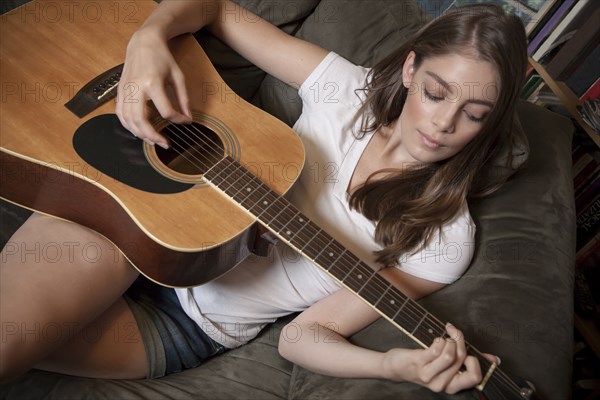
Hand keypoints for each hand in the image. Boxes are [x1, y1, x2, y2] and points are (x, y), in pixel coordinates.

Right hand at [115, 27, 191, 148]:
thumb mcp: (178, 76)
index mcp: (152, 83)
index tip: (185, 121)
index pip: (166, 111)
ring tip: (153, 140)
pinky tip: (139, 131)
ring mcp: (125, 90)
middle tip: (164, 144)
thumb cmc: (162, 58)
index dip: (177, 120)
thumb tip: (188, 118)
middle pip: (141, 120)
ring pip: (128, 120)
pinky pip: (120, 114)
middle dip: (153, 136)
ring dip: (140, 134)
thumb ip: (183, 99)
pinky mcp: (119, 91)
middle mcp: (136, 88)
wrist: (143, 43)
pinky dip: (128, 126)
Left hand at [382, 323, 497, 393]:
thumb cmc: (424, 363)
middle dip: (460, 340)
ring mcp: (429, 375)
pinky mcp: (419, 363)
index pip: (475, 378)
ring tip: (445, 335)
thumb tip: (493, 359)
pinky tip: (437, 339)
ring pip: (450, 355)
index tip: (469, 350)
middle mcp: (442, 384)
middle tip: (454, 331)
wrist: (396, 366)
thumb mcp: (446, 367)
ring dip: (450, 339)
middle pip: (462, 359)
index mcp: (452, 386)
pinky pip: (437, 349)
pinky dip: (440, 340)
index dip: (477, 361)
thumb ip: (468, 362)